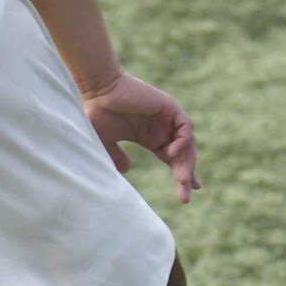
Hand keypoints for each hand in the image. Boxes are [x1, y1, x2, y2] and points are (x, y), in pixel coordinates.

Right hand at [83, 71, 201, 200]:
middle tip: (187, 194)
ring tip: (183, 180)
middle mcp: (162, 127)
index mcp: (150, 136)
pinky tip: (172, 154)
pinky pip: (186, 127)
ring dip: (186, 162)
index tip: (186, 192)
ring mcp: (167, 116)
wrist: (97, 91)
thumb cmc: (97, 113)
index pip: (172, 158)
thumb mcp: (106, 142)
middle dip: (185, 174)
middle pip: (183, 154)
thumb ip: (116, 156)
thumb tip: (127, 171)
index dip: (180, 173)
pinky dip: (183, 141)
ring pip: (188, 142)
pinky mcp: (170, 106)